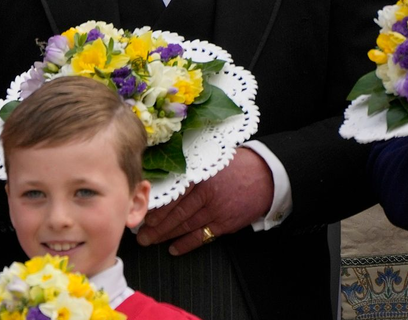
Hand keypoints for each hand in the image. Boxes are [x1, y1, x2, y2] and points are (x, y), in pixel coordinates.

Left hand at [135, 146, 274, 255]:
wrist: (267, 175)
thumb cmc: (238, 165)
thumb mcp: (213, 159)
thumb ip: (192, 170)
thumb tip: (167, 180)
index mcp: (201, 175)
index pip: (173, 195)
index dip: (156, 208)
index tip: (142, 215)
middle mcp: (207, 194)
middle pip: (175, 213)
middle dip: (155, 226)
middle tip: (140, 234)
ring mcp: (217, 210)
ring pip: (185, 226)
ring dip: (165, 236)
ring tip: (150, 241)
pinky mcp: (226, 223)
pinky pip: (202, 237)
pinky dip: (186, 244)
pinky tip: (173, 249)